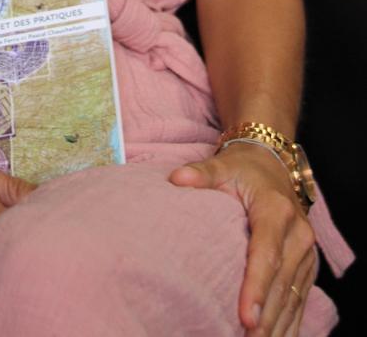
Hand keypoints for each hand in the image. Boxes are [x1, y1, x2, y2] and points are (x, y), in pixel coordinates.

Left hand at [169, 143, 315, 336]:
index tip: (246, 316)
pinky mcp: (307, 266)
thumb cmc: (243, 169)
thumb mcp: (222, 166)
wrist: (272, 163)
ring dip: (278, 326)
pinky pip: (299, 300)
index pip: (267, 253)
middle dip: (266, 317)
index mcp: (277, 210)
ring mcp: (306, 253)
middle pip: (281, 282)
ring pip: (293, 297)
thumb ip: (201, 173)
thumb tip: (178, 178)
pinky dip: (289, 324)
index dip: (256, 286)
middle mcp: (298, 234)